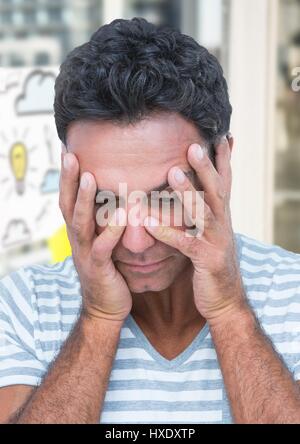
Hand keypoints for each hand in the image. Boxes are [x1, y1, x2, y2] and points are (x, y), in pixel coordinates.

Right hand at [59, 150, 131, 322]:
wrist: (106, 308)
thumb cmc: (109, 272)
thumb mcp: (103, 243)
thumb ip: (105, 223)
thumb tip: (117, 197)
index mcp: (79, 232)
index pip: (69, 199)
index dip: (68, 177)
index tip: (68, 151)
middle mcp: (77, 240)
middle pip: (68, 205)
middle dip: (69, 179)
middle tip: (69, 154)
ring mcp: (86, 254)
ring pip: (80, 223)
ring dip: (84, 199)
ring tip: (89, 175)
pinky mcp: (99, 268)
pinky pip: (103, 248)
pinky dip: (110, 231)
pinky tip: (119, 215)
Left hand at [144, 137, 246, 325]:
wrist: (224, 300)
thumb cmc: (212, 264)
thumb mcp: (210, 235)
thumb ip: (203, 213)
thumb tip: (193, 193)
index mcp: (222, 216)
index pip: (224, 182)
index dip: (223, 159)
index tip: (220, 135)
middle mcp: (223, 224)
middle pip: (215, 190)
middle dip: (205, 167)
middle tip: (193, 145)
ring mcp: (216, 242)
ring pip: (203, 213)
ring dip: (189, 193)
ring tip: (174, 174)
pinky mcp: (207, 260)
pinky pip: (186, 244)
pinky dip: (169, 233)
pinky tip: (150, 223)